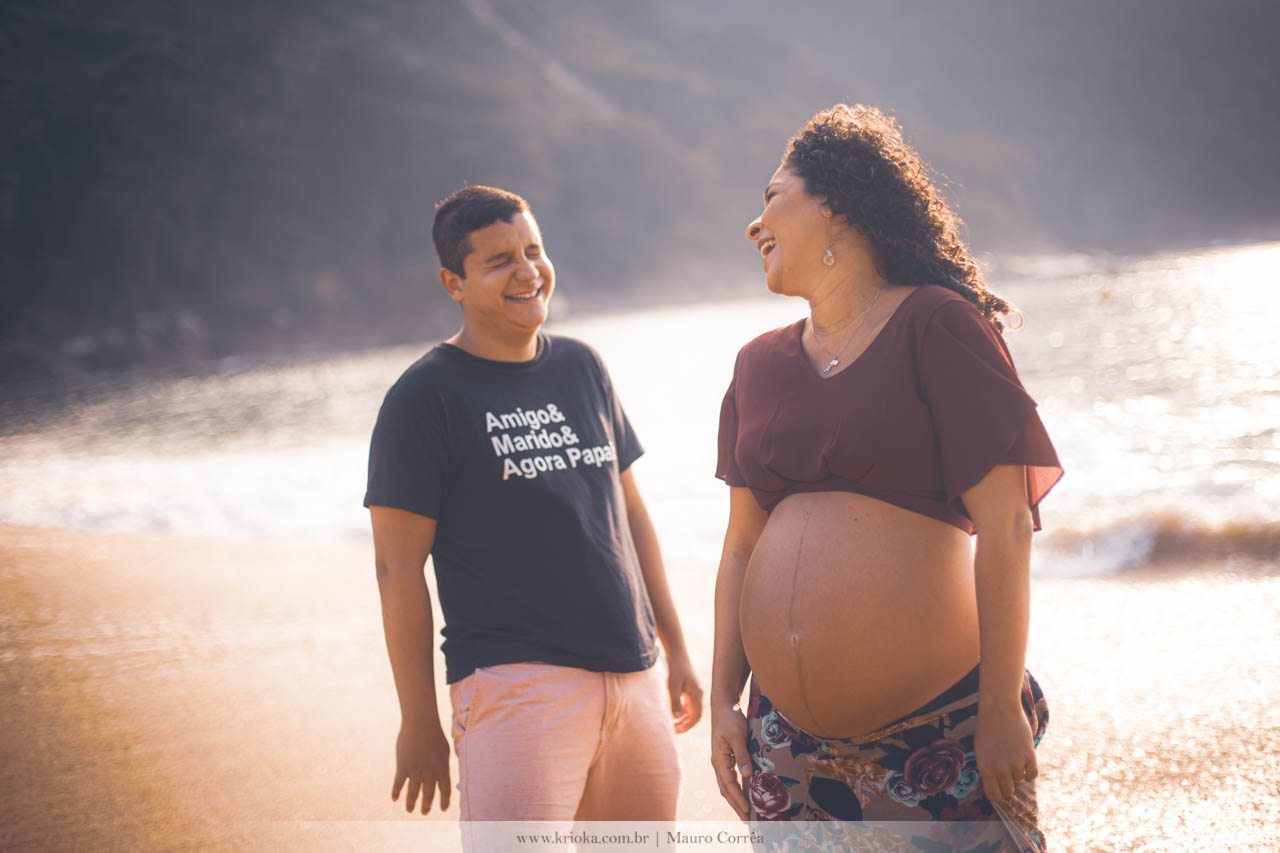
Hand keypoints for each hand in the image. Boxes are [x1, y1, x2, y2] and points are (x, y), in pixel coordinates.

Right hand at [392, 721, 451, 814]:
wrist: (420, 723)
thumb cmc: (433, 734)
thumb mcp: (444, 750)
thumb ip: (443, 764)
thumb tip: (444, 774)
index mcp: (442, 767)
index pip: (445, 789)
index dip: (444, 801)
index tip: (442, 809)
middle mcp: (430, 772)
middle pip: (429, 794)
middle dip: (426, 805)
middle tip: (424, 812)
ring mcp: (416, 770)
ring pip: (413, 792)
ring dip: (411, 803)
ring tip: (410, 810)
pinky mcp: (403, 766)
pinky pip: (399, 784)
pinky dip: (396, 792)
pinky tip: (395, 799)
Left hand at [666, 651, 703, 732]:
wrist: (677, 654)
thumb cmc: (675, 669)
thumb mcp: (673, 686)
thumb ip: (675, 701)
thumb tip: (676, 717)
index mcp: (696, 694)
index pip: (696, 716)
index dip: (688, 726)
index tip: (678, 732)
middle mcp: (698, 694)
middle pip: (694, 715)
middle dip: (685, 724)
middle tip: (674, 732)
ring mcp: (695, 691)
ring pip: (691, 710)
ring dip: (684, 719)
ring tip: (673, 726)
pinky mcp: (690, 689)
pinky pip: (688, 704)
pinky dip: (683, 711)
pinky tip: (674, 714)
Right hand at [710, 703, 752, 820]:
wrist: (724, 705)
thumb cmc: (731, 719)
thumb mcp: (738, 736)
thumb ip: (742, 756)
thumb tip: (747, 775)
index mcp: (718, 760)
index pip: (729, 785)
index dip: (738, 799)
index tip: (748, 810)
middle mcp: (718, 764)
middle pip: (726, 790)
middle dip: (736, 805)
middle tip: (748, 820)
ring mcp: (721, 762)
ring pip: (727, 786)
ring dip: (736, 800)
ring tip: (746, 812)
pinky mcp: (726, 758)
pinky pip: (730, 779)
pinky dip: (737, 789)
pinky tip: (745, 793)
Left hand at [975, 702, 1036, 803]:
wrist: (999, 708)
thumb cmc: (986, 727)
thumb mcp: (981, 750)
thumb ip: (988, 768)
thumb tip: (996, 784)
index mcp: (985, 769)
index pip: (994, 796)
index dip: (997, 793)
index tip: (998, 787)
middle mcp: (1000, 769)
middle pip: (1008, 792)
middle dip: (1007, 785)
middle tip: (1006, 774)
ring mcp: (1016, 763)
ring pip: (1020, 781)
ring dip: (1018, 774)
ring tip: (1013, 758)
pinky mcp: (1029, 756)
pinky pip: (1033, 775)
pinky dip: (1030, 772)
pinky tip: (1025, 763)